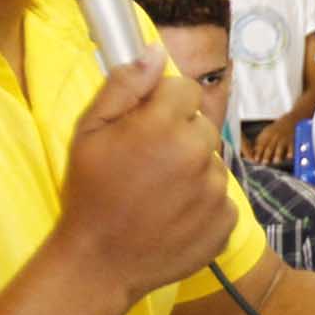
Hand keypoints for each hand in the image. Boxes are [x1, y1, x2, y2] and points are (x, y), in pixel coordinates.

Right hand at [57, 47, 233, 304]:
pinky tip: (173, 215)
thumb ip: (125, 86)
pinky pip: (221, 198)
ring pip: (212, 162)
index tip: (145, 125)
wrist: (99, 262)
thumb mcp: (89, 131)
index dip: (164, 104)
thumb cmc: (88, 193)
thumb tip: (156, 52)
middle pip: (203, 124)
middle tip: (148, 163)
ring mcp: (216, 191)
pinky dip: (203, 204)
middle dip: (180, 135)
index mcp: (164, 125)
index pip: (186, 89)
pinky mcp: (226, 222)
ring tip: (158, 194)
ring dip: (192, 170)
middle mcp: (197, 154)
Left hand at [244, 112, 296, 165]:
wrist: (289, 121)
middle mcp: (275, 137)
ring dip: (278, 155)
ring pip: (280, 148)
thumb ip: (260, 142)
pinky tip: (288, 157)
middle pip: (270, 147)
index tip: (256, 159)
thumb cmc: (275, 130)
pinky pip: (291, 148)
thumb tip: (253, 153)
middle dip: (266, 155)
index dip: (258, 152)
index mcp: (267, 135)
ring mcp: (284, 139)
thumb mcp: (266, 133)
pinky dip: (290, 152)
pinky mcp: (292, 141)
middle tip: (264, 162)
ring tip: (276, 161)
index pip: (261, 145)